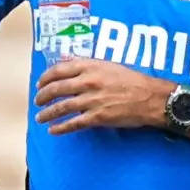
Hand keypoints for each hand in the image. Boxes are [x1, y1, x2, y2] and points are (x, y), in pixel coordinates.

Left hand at [34, 58, 169, 133]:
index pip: (59, 70)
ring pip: (61, 107)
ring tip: (40, 118)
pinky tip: (53, 130)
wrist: (151, 98)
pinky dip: (60, 128)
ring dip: (47, 113)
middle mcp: (89, 82)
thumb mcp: (109, 65)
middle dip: (43, 96)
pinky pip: (73, 123)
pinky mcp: (97, 117)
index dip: (45, 77)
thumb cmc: (133, 80)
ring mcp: (92, 100)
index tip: (40, 84)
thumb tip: (66, 59)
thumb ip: (86, 63)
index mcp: (91, 67)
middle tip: (37, 101)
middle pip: (56, 89)